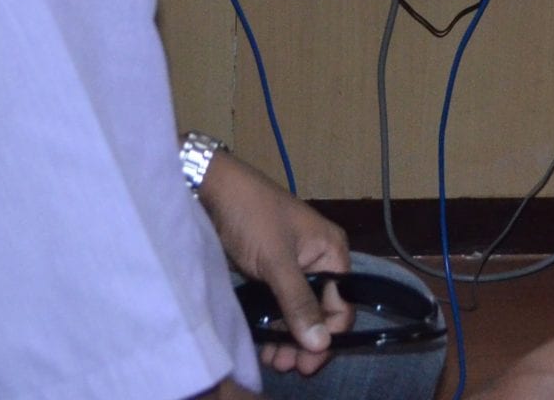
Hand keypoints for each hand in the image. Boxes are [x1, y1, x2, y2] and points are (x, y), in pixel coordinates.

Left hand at [195, 150, 352, 375]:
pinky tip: (265, 344)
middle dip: (306, 341)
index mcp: (331, 252)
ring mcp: (293, 268)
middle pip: (322, 312)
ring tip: (273, 359)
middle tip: (286, 365)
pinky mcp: (270, 274)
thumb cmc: (251, 216)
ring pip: (300, 313)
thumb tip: (321, 346)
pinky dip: (275, 326)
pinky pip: (281, 307)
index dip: (328, 336)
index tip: (306, 362)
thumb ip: (299, 303)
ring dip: (289, 338)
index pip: (341, 305)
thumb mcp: (276, 261)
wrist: (211, 188)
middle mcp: (318, 262)